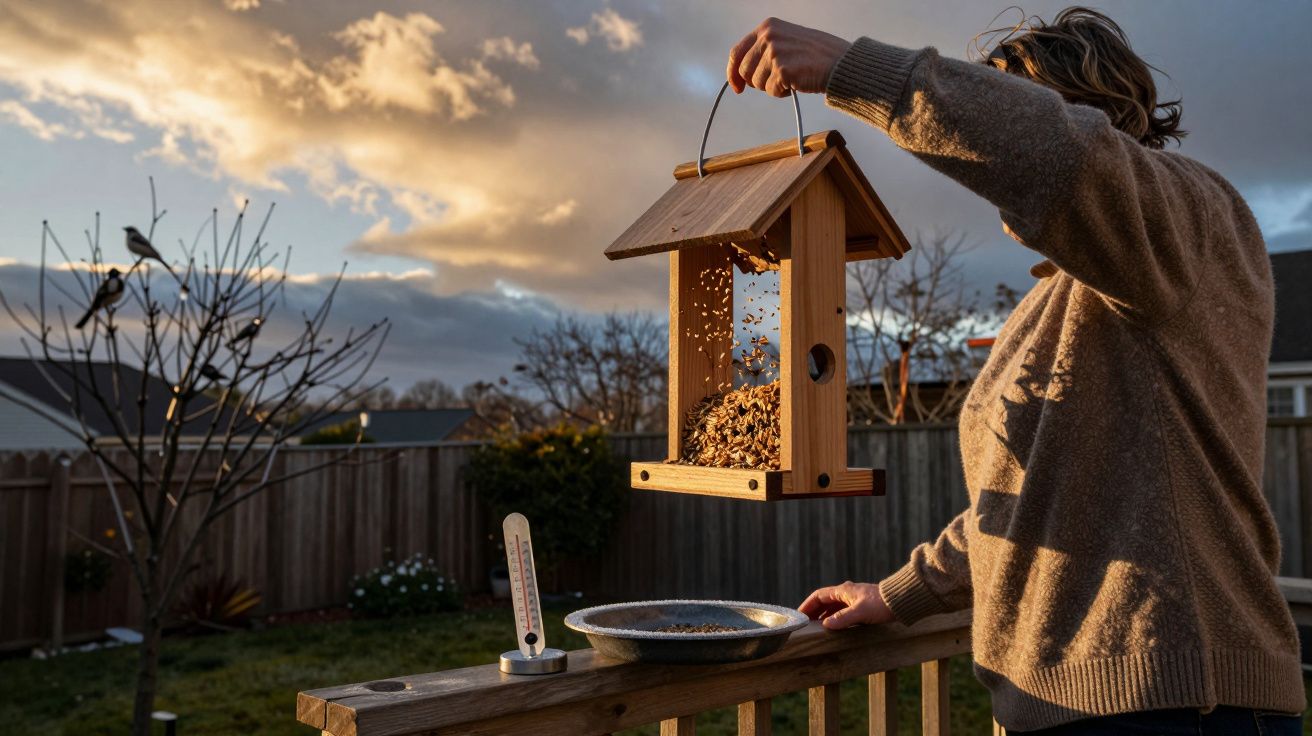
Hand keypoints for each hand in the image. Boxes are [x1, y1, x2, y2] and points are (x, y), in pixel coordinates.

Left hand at [727, 17, 851, 96]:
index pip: (737, 52)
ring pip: (757, 83)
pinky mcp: (782, 69)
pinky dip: (782, 93)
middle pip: (744, 71)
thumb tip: (741, 73)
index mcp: (767, 27)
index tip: (736, 87)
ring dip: (772, 87)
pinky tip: (796, 83)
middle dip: (757, 82)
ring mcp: (774, 52)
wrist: (839, 62)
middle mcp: (768, 36)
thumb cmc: (815, 55)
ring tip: (791, 78)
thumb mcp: (785, 40)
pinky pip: (771, 91)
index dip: (733, 73)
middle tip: (777, 81)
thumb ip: (764, 49)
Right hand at [799, 581, 893, 629]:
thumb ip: (843, 618)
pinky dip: (835, 618)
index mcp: (843, 591)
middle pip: (825, 601)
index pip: (819, 596)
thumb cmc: (881, 604)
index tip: (798, 614)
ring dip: (824, 615)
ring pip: (834, 607)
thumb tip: (826, 624)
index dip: (808, 605)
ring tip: (817, 628)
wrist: (901, 601)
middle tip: (805, 623)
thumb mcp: (860, 612)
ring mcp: (854, 600)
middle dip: (814, 611)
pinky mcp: (861, 607)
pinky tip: (835, 627)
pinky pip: (843, 612)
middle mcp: (846, 593)